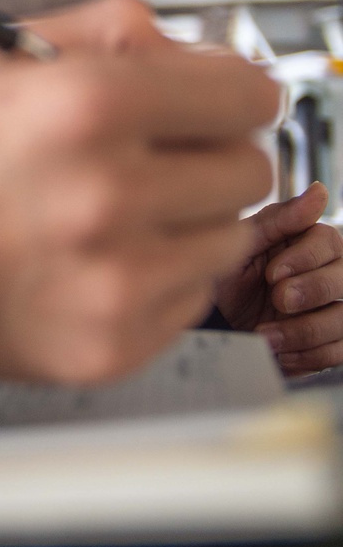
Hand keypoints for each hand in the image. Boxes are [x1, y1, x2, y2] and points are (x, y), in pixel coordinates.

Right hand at [0, 0, 278, 384]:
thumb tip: (191, 51)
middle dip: (213, 154)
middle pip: (250, 168)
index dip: (234, 91)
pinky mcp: (115, 341)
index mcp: (87, 105)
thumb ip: (112, 29)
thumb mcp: (8, 58)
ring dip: (191, 220)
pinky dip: (161, 275)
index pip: (247, 94)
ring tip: (121, 214)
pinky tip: (104, 259)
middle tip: (160, 159)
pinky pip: (192, 298)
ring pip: (231, 238)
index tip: (223, 102)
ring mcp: (117, 278)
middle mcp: (110, 194)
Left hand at [214, 182, 342, 375]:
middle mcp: (331, 273)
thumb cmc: (230, 273)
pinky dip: (306, 355)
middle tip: (278, 299)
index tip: (272, 272)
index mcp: (312, 243)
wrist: (217, 321)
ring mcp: (334, 310)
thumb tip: (320, 191)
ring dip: (303, 331)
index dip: (304, 258)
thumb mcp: (244, 243)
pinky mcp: (331, 344)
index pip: (330, 242)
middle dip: (311, 292)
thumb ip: (280, 219)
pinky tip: (278, 351)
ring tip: (267, 334)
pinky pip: (337, 352)